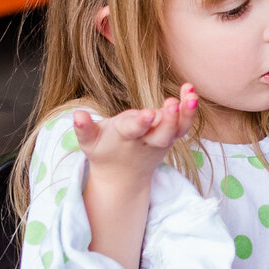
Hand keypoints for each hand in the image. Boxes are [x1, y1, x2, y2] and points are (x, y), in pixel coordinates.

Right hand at [72, 86, 197, 181]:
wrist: (122, 177)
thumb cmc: (103, 151)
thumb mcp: (89, 143)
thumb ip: (84, 129)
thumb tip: (76, 114)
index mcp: (125, 138)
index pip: (133, 130)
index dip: (140, 122)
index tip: (148, 114)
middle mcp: (147, 140)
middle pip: (162, 133)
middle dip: (168, 120)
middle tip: (172, 104)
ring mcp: (161, 140)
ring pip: (177, 130)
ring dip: (186, 113)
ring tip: (191, 95)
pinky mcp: (171, 138)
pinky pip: (183, 125)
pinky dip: (189, 110)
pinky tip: (190, 91)